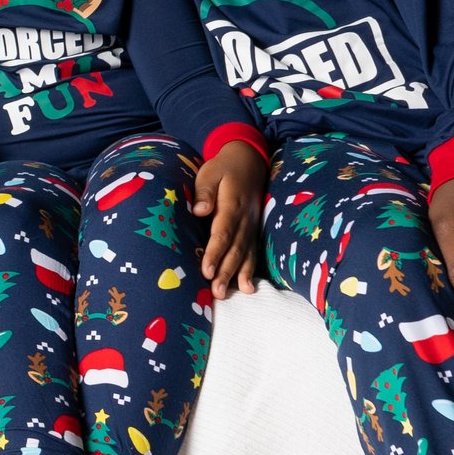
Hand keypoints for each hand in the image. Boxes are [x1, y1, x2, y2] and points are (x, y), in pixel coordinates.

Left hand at [192, 141, 268, 294]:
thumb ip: (205, 191)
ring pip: (245, 254)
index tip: (206, 270)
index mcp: (232, 205)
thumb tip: (199, 210)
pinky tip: (246, 287)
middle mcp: (245, 219)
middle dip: (225, 271)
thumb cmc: (223, 168)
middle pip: (235, 249)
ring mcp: (252, 226)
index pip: (222, 233)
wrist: (249, 162)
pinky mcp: (253, 231)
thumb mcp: (210, 172)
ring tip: (230, 292)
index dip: (214, 253)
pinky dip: (250, 270)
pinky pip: (252, 252)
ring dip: (237, 274)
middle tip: (216, 291)